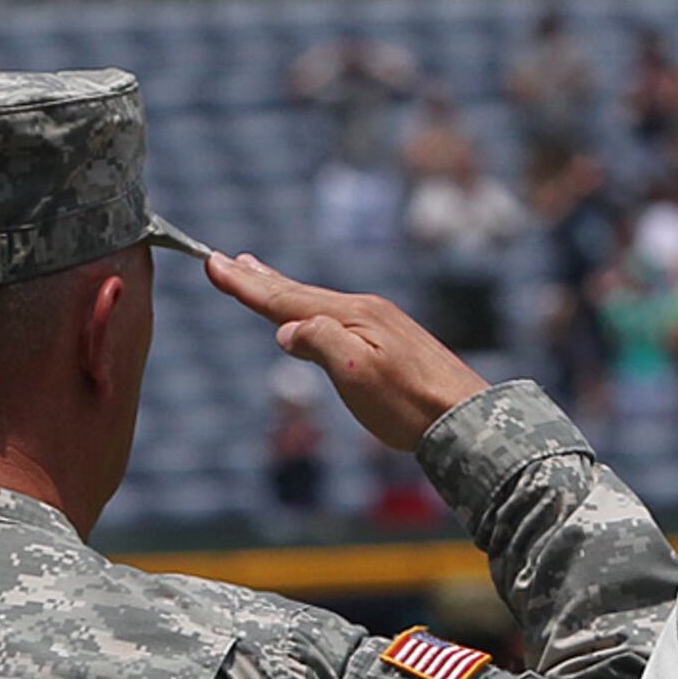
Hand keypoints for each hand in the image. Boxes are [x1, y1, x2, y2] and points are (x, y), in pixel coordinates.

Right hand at [202, 251, 487, 453]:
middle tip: (228, 260)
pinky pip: (335, 314)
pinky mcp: (390, 340)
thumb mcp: (357, 374)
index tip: (212, 264)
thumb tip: (286, 331)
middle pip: (299, 292)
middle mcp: (363, 310)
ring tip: (259, 274)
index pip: (285, 299)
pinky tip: (312, 313)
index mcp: (351, 315)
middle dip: (260, 278)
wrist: (465, 418)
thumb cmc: (409, 403)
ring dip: (283, 288)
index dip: (245, 285)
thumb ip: (320, 343)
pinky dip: (310, 306)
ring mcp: (379, 323)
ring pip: (317, 300)